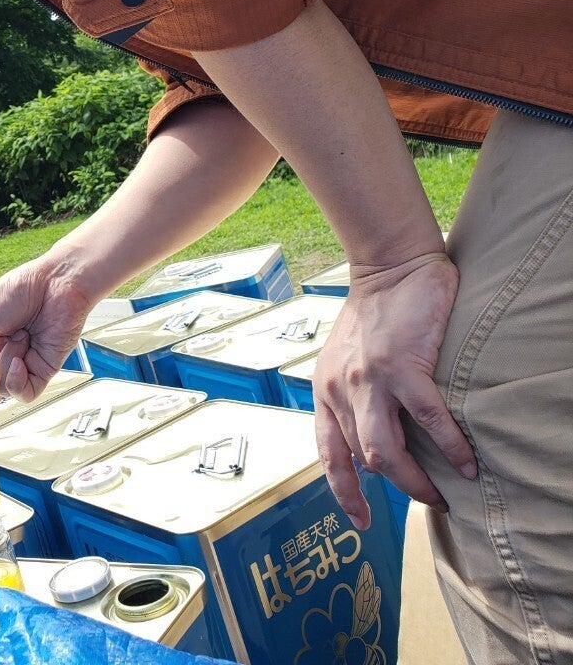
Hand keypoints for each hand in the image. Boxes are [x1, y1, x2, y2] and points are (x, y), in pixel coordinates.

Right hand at [0, 254, 95, 400]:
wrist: (58, 282)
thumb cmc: (25, 287)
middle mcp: (4, 354)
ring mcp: (24, 363)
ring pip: (3, 389)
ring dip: (5, 368)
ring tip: (18, 339)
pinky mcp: (44, 369)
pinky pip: (25, 392)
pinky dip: (17, 382)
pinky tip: (20, 361)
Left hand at [313, 252, 476, 528]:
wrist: (390, 270)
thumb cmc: (375, 316)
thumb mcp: (345, 360)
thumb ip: (353, 395)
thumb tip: (376, 434)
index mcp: (325, 391)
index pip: (329, 454)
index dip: (344, 492)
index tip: (361, 521)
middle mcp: (339, 391)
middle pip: (364, 460)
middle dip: (397, 488)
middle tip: (429, 501)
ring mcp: (368, 381)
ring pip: (387, 452)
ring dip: (417, 480)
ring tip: (445, 492)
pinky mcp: (402, 367)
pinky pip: (428, 420)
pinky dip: (450, 446)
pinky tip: (467, 462)